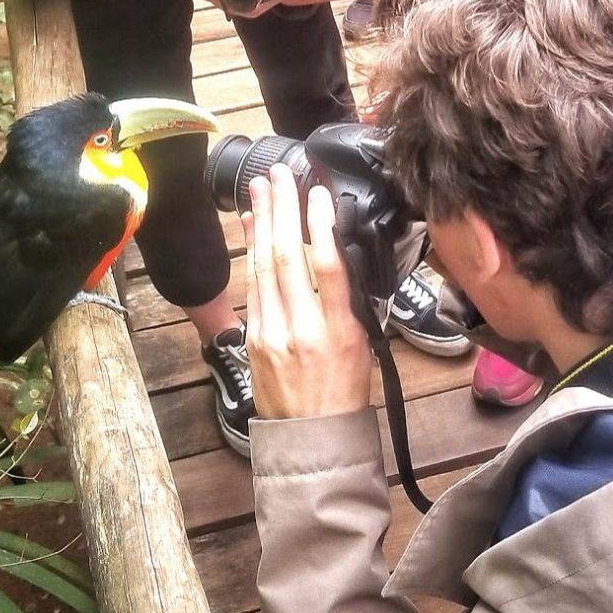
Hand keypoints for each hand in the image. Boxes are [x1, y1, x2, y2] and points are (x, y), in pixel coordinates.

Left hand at [244, 165, 372, 419]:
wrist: (310, 438)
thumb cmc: (345, 389)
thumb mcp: (362, 344)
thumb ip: (349, 300)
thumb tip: (335, 250)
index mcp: (338, 331)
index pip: (328, 267)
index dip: (322, 225)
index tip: (319, 193)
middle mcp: (301, 329)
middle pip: (288, 257)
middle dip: (282, 210)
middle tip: (279, 174)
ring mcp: (271, 333)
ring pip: (263, 266)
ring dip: (261, 222)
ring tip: (260, 187)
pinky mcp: (252, 337)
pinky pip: (251, 285)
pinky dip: (250, 251)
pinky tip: (250, 226)